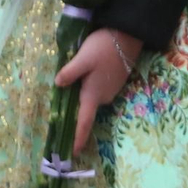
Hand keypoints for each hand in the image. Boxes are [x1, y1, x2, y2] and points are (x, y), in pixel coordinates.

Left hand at [54, 29, 143, 154]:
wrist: (129, 35)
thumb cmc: (104, 47)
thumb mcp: (82, 58)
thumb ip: (69, 73)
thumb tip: (58, 84)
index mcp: (93, 95)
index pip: (84, 122)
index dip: (78, 138)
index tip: (72, 153)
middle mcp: (103, 97)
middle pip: (86, 109)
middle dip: (76, 110)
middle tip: (63, 104)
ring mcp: (111, 89)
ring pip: (92, 97)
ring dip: (83, 94)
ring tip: (74, 82)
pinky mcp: (115, 81)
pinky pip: (99, 90)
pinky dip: (91, 87)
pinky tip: (88, 74)